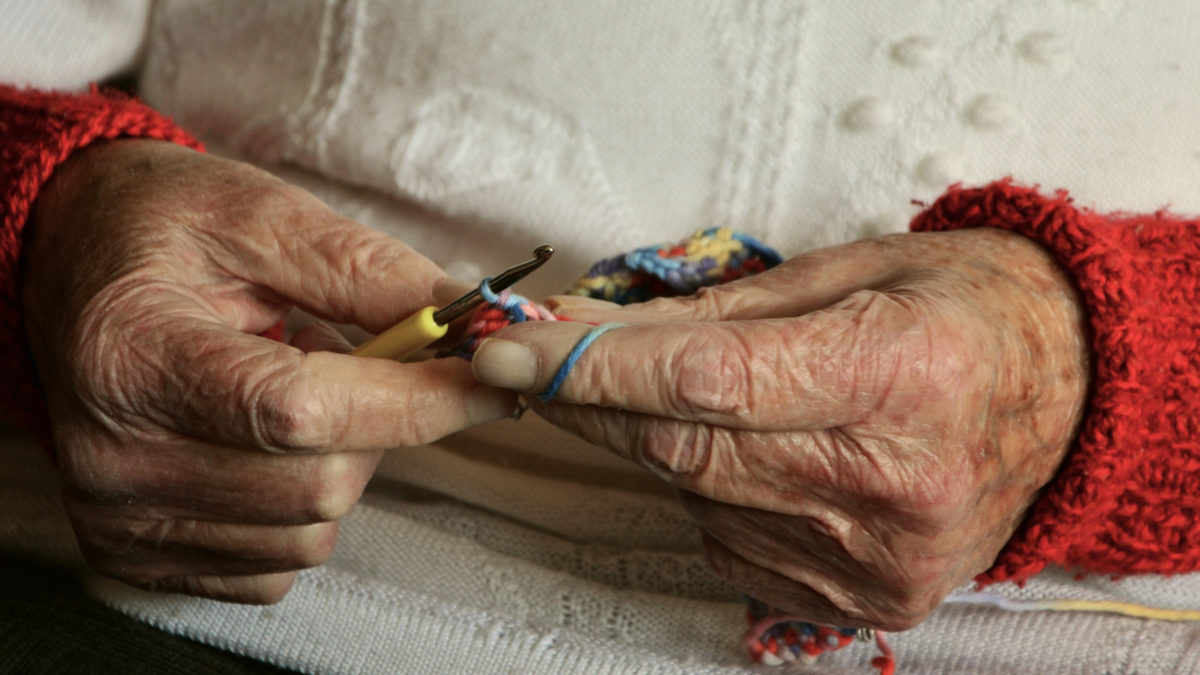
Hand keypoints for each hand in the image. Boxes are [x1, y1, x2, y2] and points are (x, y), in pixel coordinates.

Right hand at [22, 140, 514, 602]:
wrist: (71, 262)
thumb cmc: (159, 229)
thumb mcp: (260, 215)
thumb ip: (366, 270)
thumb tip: (467, 319)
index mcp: (136, 355)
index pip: (303, 411)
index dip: (415, 400)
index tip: (488, 378)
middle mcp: (116, 454)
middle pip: (319, 484)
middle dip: (381, 424)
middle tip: (363, 362)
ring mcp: (122, 515)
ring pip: (309, 532)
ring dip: (342, 463)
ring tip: (298, 391)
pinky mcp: (137, 552)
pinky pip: (274, 566)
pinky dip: (302, 509)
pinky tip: (268, 444)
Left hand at [472, 229, 1087, 629]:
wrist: (1068, 393)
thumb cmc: (965, 311)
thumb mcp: (850, 270)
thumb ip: (718, 312)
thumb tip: (594, 330)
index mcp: (902, 373)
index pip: (709, 381)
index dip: (595, 370)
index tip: (516, 353)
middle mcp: (897, 481)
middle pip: (688, 452)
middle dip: (595, 407)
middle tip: (546, 364)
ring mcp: (882, 554)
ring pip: (700, 501)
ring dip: (659, 446)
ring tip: (692, 396)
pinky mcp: (871, 596)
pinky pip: (733, 544)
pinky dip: (713, 494)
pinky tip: (752, 453)